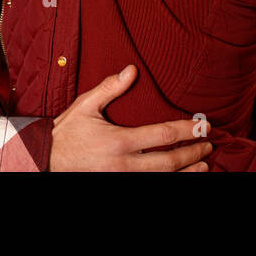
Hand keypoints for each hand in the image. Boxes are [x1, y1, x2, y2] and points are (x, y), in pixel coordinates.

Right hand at [49, 65, 213, 170]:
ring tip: (203, 166)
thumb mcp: (86, 105)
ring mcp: (122, 178)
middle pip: (169, 162)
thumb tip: (132, 70)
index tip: (203, 126)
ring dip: (187, 173)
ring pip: (163, 179)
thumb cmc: (68, 132)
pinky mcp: (118, 184)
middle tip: (208, 145)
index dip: (188, 131)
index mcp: (120, 141)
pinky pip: (149, 185)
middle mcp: (124, 164)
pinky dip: (168, 181)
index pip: (163, 136)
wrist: (46, 160)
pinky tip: (179, 177)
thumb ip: (110, 88)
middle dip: (193, 154)